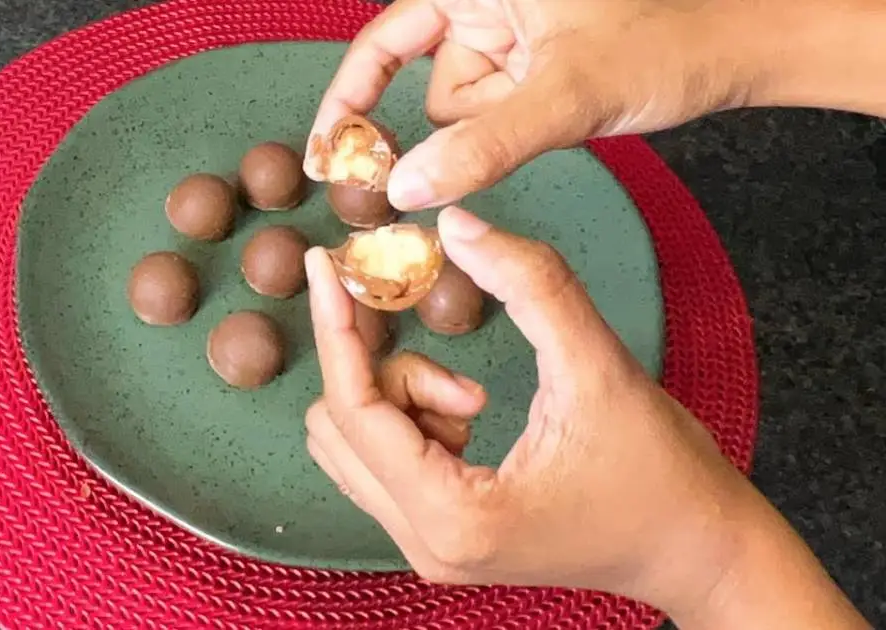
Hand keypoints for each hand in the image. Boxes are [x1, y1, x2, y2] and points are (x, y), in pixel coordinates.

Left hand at [303, 207, 868, 627]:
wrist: (697, 548)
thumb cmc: (661, 470)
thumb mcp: (599, 366)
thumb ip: (531, 284)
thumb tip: (454, 224)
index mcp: (453, 515)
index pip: (355, 409)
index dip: (335, 327)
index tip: (324, 263)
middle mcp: (424, 542)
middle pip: (338, 425)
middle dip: (382, 364)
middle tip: (428, 328)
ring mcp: (427, 547)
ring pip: (352, 443)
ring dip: (399, 392)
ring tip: (476, 392)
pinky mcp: (439, 537)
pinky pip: (381, 459)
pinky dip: (412, 416)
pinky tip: (475, 412)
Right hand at [305, 0, 758, 209]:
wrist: (732, 52)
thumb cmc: (660, 43)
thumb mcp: (566, 95)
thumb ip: (482, 144)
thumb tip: (403, 190)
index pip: (383, 40)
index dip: (348, 96)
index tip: (326, 155)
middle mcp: (481, 10)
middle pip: (427, 87)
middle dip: (465, 122)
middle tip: (507, 136)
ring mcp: (506, 42)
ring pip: (462, 114)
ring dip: (502, 130)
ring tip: (566, 104)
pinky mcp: (528, 72)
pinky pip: (494, 121)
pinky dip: (518, 131)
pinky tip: (567, 110)